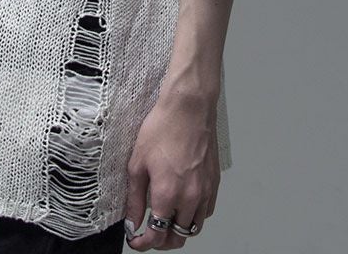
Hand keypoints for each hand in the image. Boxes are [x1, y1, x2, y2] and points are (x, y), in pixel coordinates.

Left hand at [122, 92, 219, 249]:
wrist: (189, 107)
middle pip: (178, 237)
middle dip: (162, 241)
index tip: (136, 241)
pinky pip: (207, 212)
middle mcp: (190, 198)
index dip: (144, 243)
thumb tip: (133, 221)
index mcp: (168, 194)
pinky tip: (184, 205)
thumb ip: (135, 197)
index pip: (157, 235)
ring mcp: (206, 191)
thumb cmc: (162, 128)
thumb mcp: (137, 162)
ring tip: (166, 221)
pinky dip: (195, 216)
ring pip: (194, 227)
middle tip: (149, 234)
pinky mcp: (214, 182)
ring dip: (179, 230)